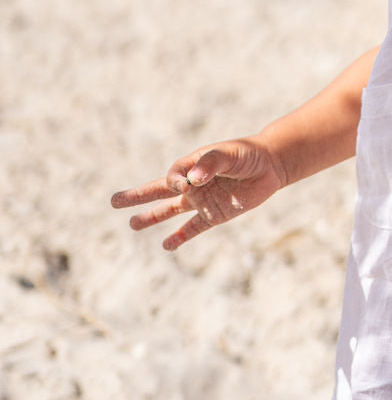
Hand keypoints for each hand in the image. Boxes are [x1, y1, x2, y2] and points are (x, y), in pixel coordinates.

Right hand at [110, 138, 286, 251]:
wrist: (271, 165)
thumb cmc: (249, 154)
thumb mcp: (230, 153)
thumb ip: (211, 163)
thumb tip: (192, 179)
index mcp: (193, 164)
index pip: (173, 176)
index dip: (174, 181)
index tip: (184, 185)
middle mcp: (193, 183)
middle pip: (159, 191)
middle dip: (137, 196)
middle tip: (113, 201)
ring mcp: (202, 200)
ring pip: (171, 211)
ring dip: (152, 218)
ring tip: (132, 224)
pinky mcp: (214, 215)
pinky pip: (193, 228)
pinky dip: (181, 237)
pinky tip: (167, 245)